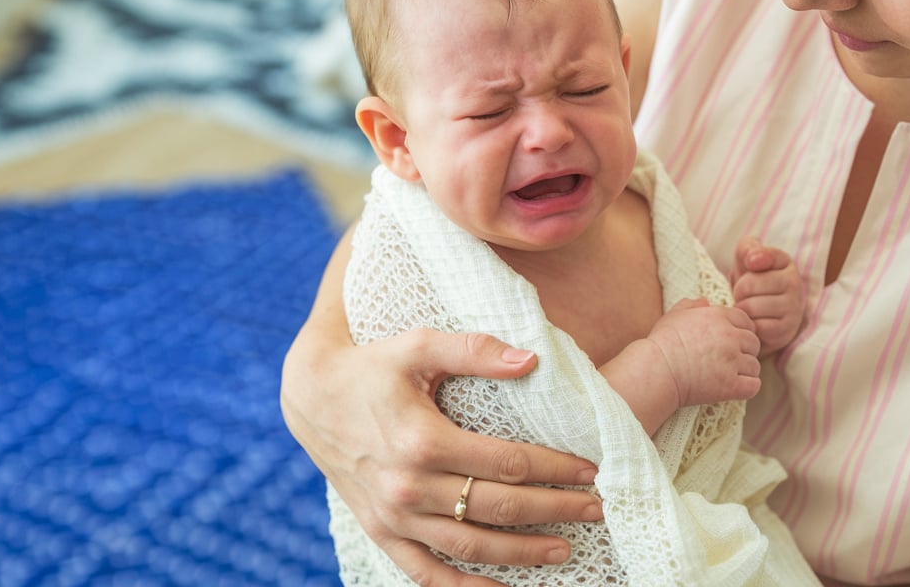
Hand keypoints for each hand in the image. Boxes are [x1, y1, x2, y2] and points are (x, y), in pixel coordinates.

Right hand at [281, 324, 604, 584]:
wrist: (312, 394)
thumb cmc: (374, 364)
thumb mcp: (420, 344)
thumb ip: (475, 350)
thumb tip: (532, 360)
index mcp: (422, 441)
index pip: (508, 464)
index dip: (555, 469)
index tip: (592, 469)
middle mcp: (407, 487)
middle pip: (498, 508)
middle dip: (555, 510)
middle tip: (597, 509)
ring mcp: (392, 516)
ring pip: (469, 547)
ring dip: (522, 552)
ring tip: (566, 549)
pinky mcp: (380, 531)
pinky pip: (426, 573)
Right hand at [643, 298, 761, 408]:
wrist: (655, 371)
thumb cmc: (661, 343)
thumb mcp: (674, 316)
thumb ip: (691, 305)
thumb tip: (704, 301)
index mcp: (719, 316)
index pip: (746, 321)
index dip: (740, 332)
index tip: (729, 343)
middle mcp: (730, 336)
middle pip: (754, 343)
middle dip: (744, 351)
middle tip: (727, 361)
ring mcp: (732, 361)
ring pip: (754, 366)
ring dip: (744, 371)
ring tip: (726, 376)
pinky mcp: (731, 385)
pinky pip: (754, 385)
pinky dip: (746, 388)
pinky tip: (732, 388)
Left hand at [731, 236, 805, 353]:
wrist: (760, 314)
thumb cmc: (751, 283)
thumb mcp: (746, 259)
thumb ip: (747, 248)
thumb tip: (754, 260)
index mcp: (784, 262)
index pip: (764, 255)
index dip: (751, 260)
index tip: (750, 264)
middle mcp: (795, 283)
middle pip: (749, 285)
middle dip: (738, 291)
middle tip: (743, 294)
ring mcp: (793, 308)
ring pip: (751, 307)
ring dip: (742, 309)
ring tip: (747, 307)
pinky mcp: (786, 330)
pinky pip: (756, 327)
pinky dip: (749, 325)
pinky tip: (753, 321)